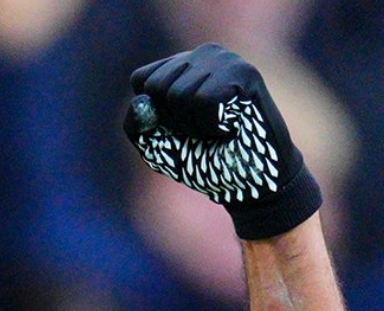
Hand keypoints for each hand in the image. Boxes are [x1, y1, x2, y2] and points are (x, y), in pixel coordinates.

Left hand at [123, 44, 321, 239]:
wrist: (247, 182)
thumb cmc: (203, 159)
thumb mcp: (156, 146)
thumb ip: (136, 125)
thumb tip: (140, 101)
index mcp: (181, 66)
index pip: (141, 80)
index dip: (153, 114)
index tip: (178, 126)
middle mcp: (203, 54)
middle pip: (157, 86)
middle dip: (173, 120)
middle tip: (202, 130)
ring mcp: (226, 60)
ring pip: (179, 94)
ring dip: (194, 126)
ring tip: (218, 129)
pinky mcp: (244, 73)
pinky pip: (204, 100)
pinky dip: (211, 125)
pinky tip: (231, 126)